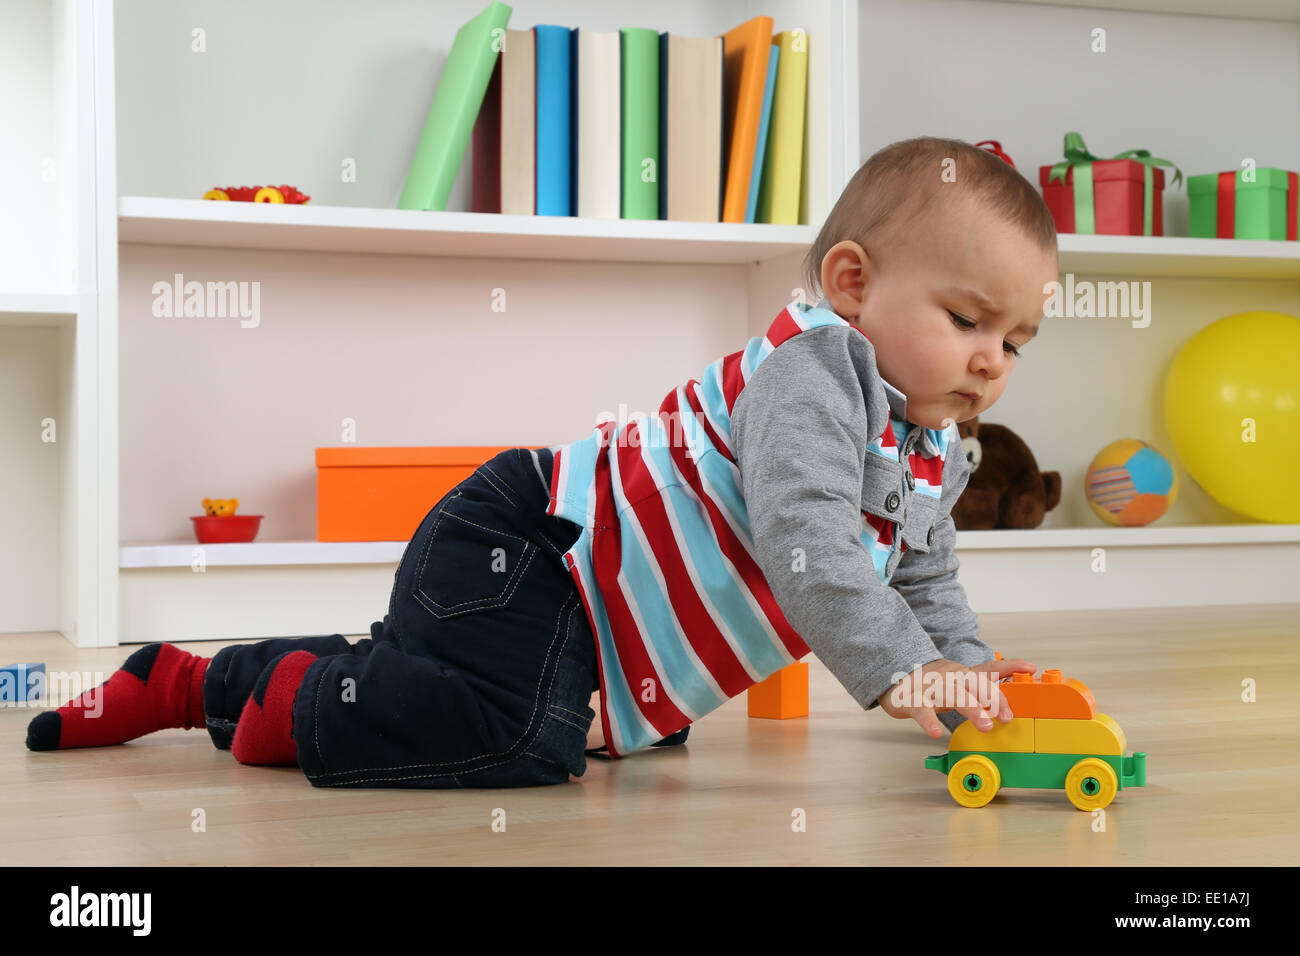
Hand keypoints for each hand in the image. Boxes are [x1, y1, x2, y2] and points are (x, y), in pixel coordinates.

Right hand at [876, 658, 1035, 739]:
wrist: (894, 679)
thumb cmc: (933, 686)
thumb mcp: (960, 684)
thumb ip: (983, 688)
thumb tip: (1011, 701)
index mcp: (963, 676)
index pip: (989, 669)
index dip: (1009, 666)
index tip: (1029, 667)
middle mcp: (950, 678)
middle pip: (974, 683)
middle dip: (993, 697)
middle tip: (1007, 717)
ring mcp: (931, 688)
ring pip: (953, 695)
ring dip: (970, 708)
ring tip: (984, 725)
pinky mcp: (912, 700)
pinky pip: (921, 710)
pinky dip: (929, 721)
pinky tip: (935, 732)